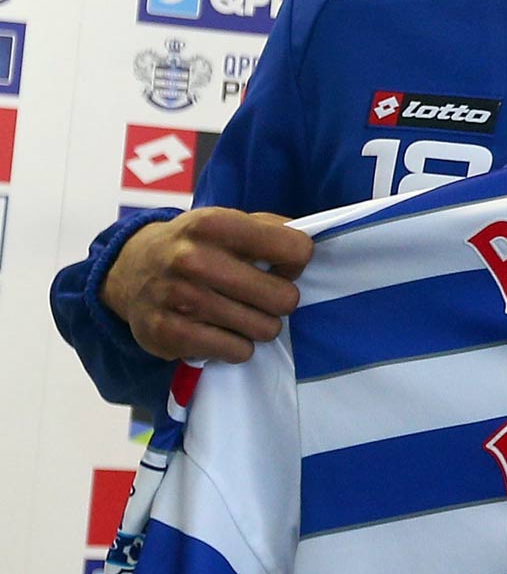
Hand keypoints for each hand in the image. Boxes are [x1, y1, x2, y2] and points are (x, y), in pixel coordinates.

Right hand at [100, 208, 313, 362]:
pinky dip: (237, 346)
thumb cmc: (196, 245)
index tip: (279, 265)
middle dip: (280, 299)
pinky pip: (238, 352)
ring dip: (259, 324)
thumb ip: (272, 230)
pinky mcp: (169, 334)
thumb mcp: (228, 222)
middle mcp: (194, 259)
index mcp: (215, 224)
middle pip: (284, 298)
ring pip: (264, 329)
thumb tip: (309, 249)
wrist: (130, 269)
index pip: (295, 249)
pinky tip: (220, 330)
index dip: (295, 261)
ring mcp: (180, 298)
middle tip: (261, 296)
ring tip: (239, 312)